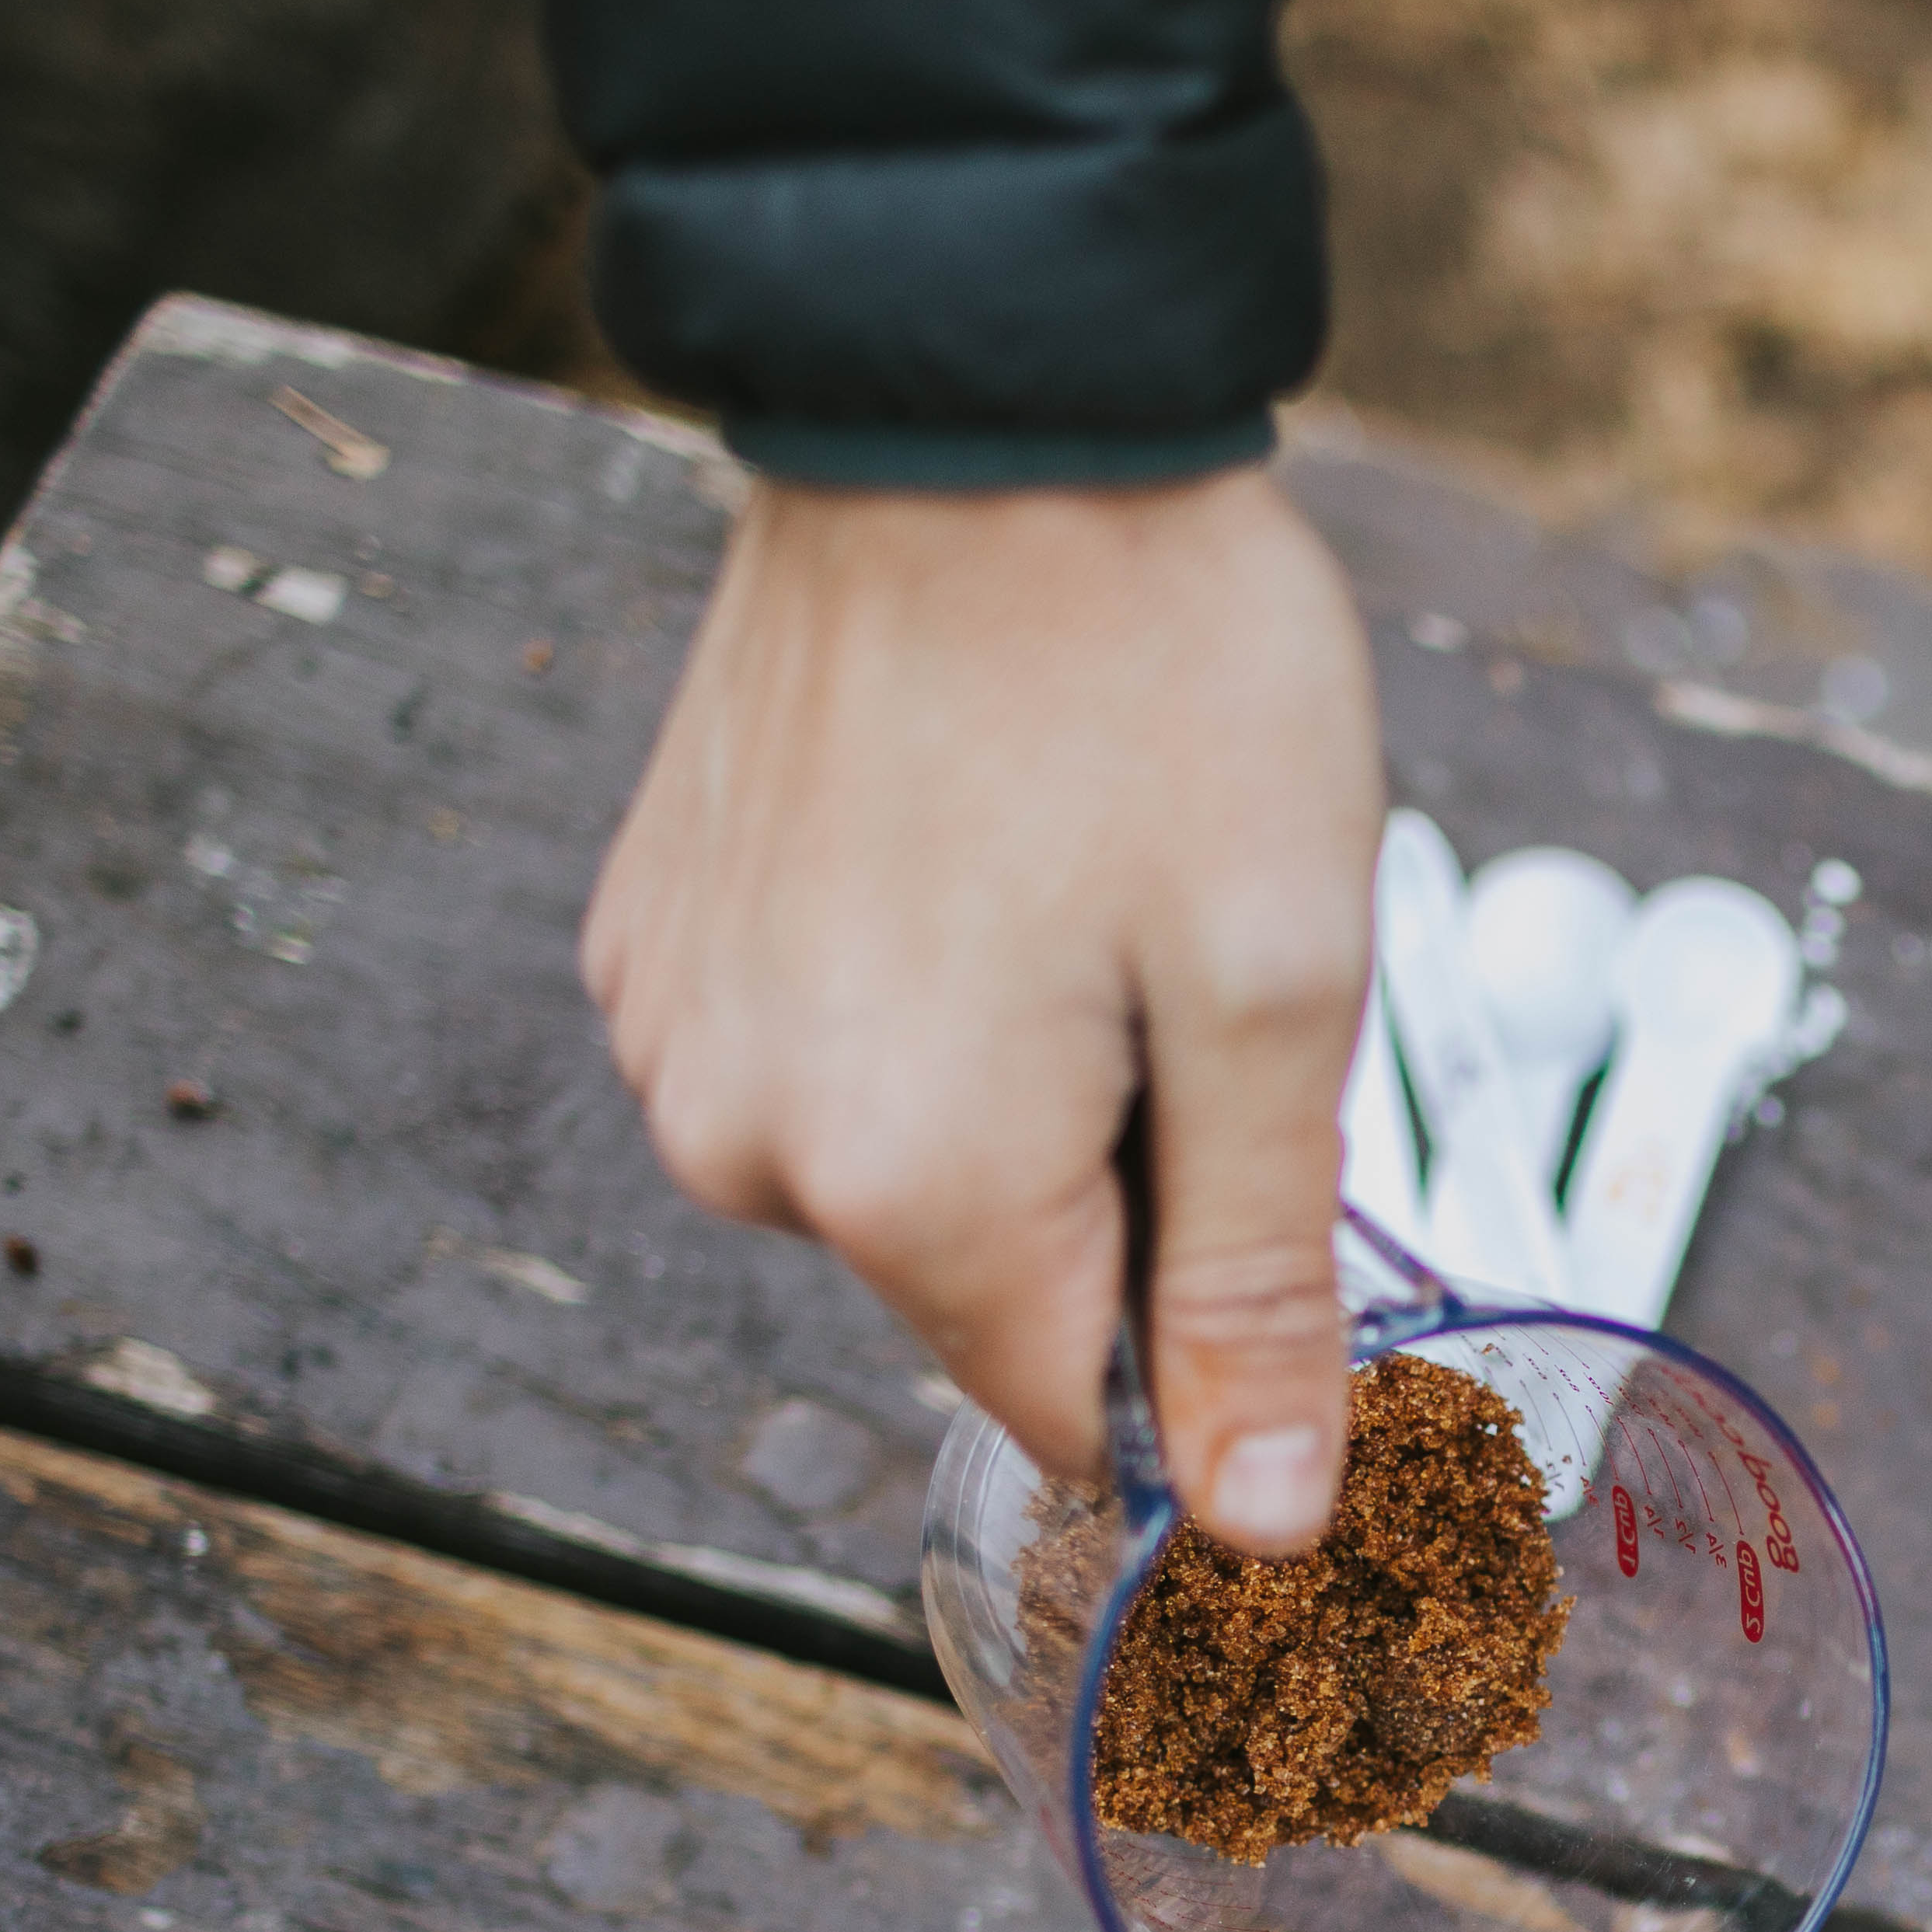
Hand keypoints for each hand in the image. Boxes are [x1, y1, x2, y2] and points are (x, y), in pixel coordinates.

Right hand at [584, 464, 1382, 1551]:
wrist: (977, 404)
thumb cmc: (1155, 675)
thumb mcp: (1272, 997)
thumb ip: (1257, 1285)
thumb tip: (1260, 1527)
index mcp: (909, 1188)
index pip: (1077, 1419)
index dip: (1207, 1352)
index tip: (1265, 1189)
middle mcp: (748, 1146)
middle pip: (996, 1292)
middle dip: (1120, 1189)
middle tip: (1179, 972)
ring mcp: (680, 1035)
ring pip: (910, 1174)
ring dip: (1026, 1091)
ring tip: (1073, 888)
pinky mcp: (659, 938)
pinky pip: (827, 1059)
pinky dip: (923, 1001)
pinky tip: (975, 851)